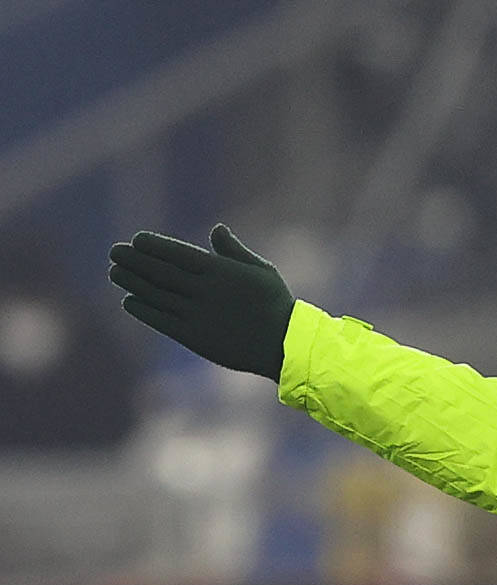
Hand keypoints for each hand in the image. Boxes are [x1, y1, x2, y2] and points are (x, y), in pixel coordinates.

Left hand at [109, 224, 294, 379]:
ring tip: (115, 272)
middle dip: (134, 260)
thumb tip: (216, 229)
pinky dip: (142, 309)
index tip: (137, 240)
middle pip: (160, 272)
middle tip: (115, 252)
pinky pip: (160, 320)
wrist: (283, 344)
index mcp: (220, 271)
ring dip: (132, 282)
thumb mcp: (260, 271)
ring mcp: (196, 314)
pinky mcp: (193, 336)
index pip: (178, 254)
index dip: (154, 246)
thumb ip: (233, 251)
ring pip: (155, 294)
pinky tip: (129, 300)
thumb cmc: (274, 304)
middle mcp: (203, 291)